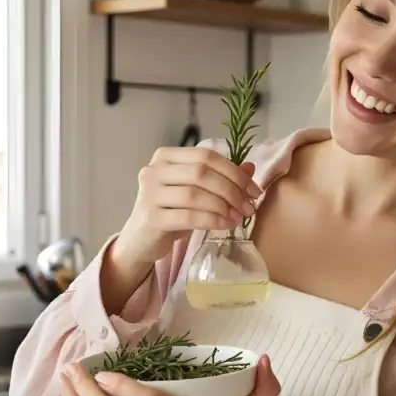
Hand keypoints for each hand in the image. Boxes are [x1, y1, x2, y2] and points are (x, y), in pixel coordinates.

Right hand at [115, 147, 260, 268]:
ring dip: (223, 206)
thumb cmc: (171, 212)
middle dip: (232, 190)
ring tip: (238, 217)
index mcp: (165, 156)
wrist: (141, 240)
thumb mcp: (196, 192)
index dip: (235, 172)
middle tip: (249, 207)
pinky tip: (225, 225)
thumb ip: (220, 178)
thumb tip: (250, 167)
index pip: (206, 155)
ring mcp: (149, 193)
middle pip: (201, 172)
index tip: (254, 190)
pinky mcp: (151, 217)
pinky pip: (188, 216)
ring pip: (194, 194)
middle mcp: (153, 170)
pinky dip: (211, 220)